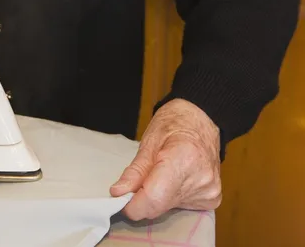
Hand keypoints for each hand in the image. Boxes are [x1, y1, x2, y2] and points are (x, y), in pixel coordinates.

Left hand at [110, 99, 221, 219]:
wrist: (201, 121)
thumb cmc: (174, 125)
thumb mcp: (148, 143)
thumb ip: (134, 172)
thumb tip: (118, 193)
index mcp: (183, 159)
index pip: (154, 198)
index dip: (132, 204)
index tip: (121, 199)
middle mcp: (201, 179)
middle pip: (159, 206)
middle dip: (141, 200)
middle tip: (138, 182)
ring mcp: (209, 191)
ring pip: (167, 209)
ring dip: (156, 198)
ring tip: (161, 174)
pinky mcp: (212, 200)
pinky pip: (181, 207)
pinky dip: (170, 198)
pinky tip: (175, 180)